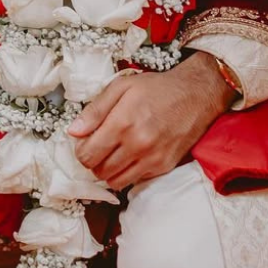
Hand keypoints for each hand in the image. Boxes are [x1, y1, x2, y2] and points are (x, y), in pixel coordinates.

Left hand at [67, 52, 235, 190]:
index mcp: (123, 122)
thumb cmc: (157, 88)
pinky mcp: (164, 167)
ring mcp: (152, 159)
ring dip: (107, 170)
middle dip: (92, 160)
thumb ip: (95, 109)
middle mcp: (137, 145)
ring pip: (115, 181)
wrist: (195, 96)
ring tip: (111, 152)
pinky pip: (134, 181)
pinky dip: (125, 172)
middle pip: (99, 171)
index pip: (88, 154)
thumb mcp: (121, 86)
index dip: (80, 150)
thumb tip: (73, 130)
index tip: (83, 141)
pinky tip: (128, 155)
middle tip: (96, 145)